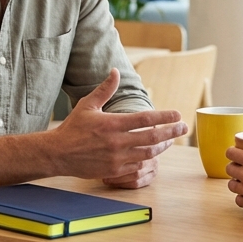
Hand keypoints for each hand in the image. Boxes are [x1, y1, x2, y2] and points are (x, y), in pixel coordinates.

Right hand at [50, 69, 186, 186]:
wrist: (58, 154)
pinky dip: (148, 159)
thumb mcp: (88, 105)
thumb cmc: (72, 128)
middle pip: (153, 137)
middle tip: (184, 128)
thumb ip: (105, 89)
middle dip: (172, 132)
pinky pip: (138, 165)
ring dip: (163, 146)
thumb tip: (115, 71)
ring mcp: (117, 158)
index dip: (165, 116)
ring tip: (171, 140)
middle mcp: (118, 141)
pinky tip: (154, 153)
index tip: (178, 114)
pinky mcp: (115, 170)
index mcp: (113, 123)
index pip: (146, 119)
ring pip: (148, 153)